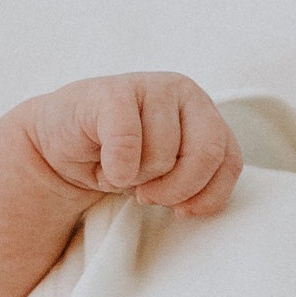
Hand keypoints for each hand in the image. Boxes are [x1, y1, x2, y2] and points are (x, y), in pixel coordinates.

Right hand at [21, 72, 241, 215]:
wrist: (65, 144)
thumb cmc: (123, 161)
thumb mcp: (169, 176)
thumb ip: (196, 181)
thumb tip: (196, 204)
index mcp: (206, 114)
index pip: (229, 162)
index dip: (207, 196)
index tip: (181, 210)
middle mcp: (185, 92)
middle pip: (207, 155)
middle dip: (178, 189)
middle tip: (148, 196)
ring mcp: (150, 86)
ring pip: (164, 154)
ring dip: (138, 178)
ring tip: (120, 169)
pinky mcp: (113, 91)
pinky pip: (127, 144)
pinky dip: (116, 169)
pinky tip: (104, 165)